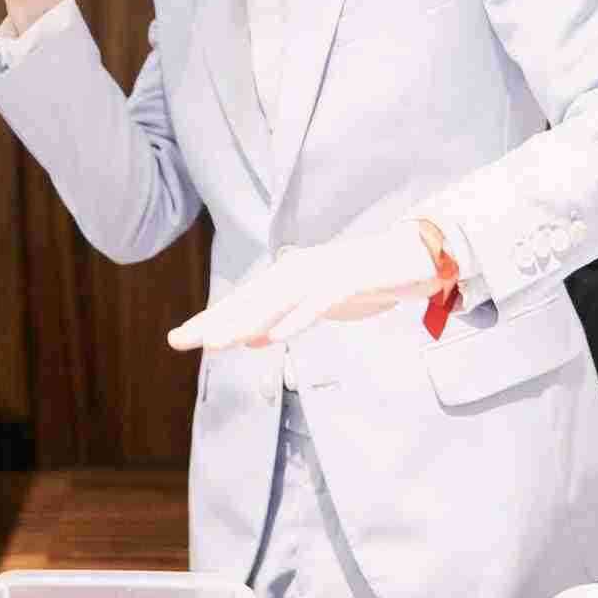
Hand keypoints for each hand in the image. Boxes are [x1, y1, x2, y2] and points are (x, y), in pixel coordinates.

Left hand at [166, 219, 445, 351]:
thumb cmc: (369, 280)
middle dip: (216, 320)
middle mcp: (301, 269)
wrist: (417, 255)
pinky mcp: (352, 278)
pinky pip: (320, 301)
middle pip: (252, 298)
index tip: (179, 339)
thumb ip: (289, 318)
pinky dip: (298, 317)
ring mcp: (326, 272)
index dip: (212, 320)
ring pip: (278, 299)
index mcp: (292, 276)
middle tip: (181, 340)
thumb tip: (254, 338)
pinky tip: (276, 336)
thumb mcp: (323, 306)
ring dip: (247, 320)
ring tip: (217, 341)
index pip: (246, 302)